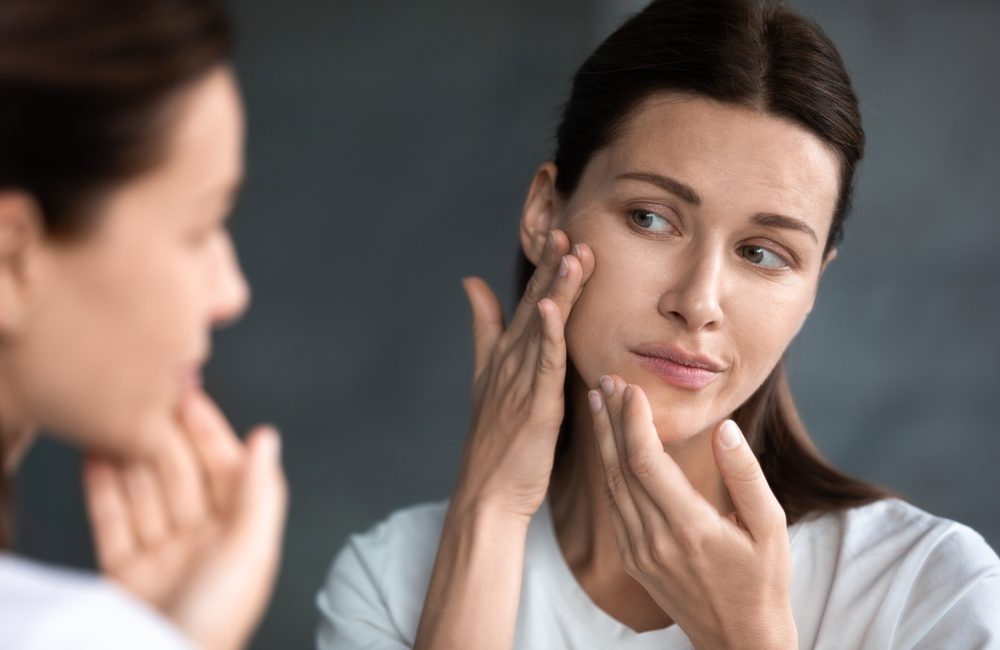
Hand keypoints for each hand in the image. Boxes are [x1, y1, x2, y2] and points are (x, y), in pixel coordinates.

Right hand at [83, 390, 287, 649]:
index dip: (209, 431)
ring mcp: (163, 558)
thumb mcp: (250, 550)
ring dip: (132, 456)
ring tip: (116, 420)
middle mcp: (203, 543)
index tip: (190, 396)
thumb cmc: (217, 618)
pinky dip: (103, 489)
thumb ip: (259, 491)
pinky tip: (96, 458)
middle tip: (146, 400)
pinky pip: (113, 522)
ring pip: (146, 494)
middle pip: (182, 477)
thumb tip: (268, 437)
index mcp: (240, 535)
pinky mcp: (126, 575)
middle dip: (166, 438)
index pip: (226, 469)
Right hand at [455, 229, 594, 521]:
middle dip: (551, 267)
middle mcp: (511, 361)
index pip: (529, 302)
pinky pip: (544, 364)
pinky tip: (552, 307)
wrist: (487, 492)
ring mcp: (521, 382)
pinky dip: (548, 334)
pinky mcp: (534, 405)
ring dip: (556, 289)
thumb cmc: (494, 441)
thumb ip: (483, 328)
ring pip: (543, 327)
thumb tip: (471, 282)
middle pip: (535, 305)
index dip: (544, 268)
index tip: (560, 233)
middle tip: (565, 228)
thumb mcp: (486, 376)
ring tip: (570, 253)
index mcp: (506, 355)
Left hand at [588, 376, 796, 649]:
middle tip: (606, 381)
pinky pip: (614, 507)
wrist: (740, 641)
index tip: (630, 388)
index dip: (633, 422)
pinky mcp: (634, 560)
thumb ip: (745, 476)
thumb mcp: (770, 528)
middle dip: (611, 421)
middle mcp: (656, 540)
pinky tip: (607, 448)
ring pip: (611, 487)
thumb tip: (725, 429)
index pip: (647, 463)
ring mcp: (640, 553)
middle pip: (620, 469)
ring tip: (599, 404)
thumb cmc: (763, 582)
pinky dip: (608, 471)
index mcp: (690, 528)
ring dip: (602, 442)